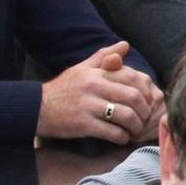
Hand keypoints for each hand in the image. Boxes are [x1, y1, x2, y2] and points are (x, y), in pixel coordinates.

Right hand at [37, 42, 161, 142]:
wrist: (37, 108)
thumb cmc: (63, 89)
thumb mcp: (82, 68)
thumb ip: (104, 56)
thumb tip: (125, 45)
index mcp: (97, 72)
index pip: (132, 77)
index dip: (145, 90)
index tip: (148, 101)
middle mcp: (94, 86)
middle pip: (133, 97)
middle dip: (144, 111)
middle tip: (145, 119)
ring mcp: (89, 106)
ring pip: (125, 115)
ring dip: (135, 126)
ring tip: (135, 130)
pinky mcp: (83, 125)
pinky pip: (112, 132)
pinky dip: (122, 138)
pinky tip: (121, 138)